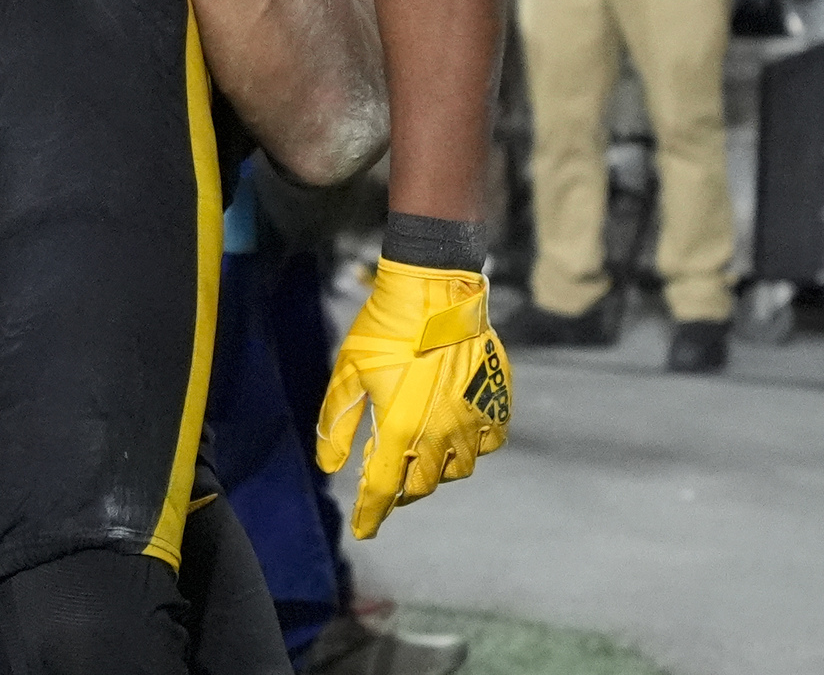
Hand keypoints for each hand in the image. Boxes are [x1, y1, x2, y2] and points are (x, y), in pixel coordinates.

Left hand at [315, 259, 511, 538]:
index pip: (381, 489)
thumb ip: (338, 423)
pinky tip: (455, 437)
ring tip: (419, 459)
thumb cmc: (383, 330)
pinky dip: (471, 449)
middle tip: (388, 483)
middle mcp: (440, 434)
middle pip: (420, 485)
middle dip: (401, 490)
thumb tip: (329, 466)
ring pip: (457, 469)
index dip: (371, 514)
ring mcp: (472, 420)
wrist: (434, 292)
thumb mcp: (348, 373)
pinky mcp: (494, 403)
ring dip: (435, 471)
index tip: (363, 531)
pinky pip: (488, 443)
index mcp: (400, 429)